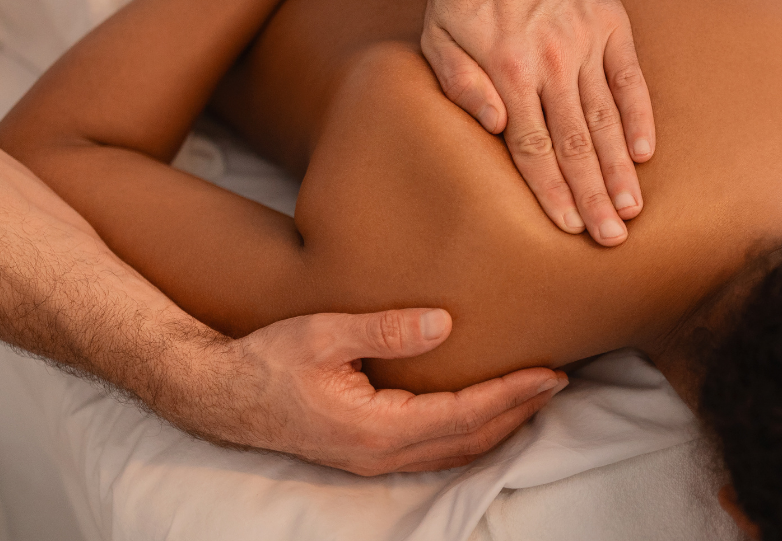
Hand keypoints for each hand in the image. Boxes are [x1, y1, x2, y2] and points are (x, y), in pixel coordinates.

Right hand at [167, 309, 565, 475]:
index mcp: (377, 427)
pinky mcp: (369, 453)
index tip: (549, 372)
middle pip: (470, 440)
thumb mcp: (324, 334)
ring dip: (500, 426)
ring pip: (456, 451)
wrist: (221, 395)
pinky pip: (436, 450)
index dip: (512, 394)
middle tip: (559, 379)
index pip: (464, 414)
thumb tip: (445, 323)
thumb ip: (384, 330)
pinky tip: (485, 413)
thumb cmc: (268, 360)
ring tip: (535, 395)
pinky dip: (471, 433)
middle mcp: (382, 453)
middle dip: (520, 412)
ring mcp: (376, 459)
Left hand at [420, 0, 655, 245]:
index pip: (534, 148)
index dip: (552, 191)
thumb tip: (495, 126)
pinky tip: (644, 153)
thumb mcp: (437, 36)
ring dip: (619, 168)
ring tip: (630, 210)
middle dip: (593, 196)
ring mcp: (587, 42)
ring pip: (607, 118)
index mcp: (509, 71)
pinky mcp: (612, 23)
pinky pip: (630, 79)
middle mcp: (553, 61)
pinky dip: (639, 116)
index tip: (568, 228)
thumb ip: (460, 84)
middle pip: (576, 143)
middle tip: (610, 240)